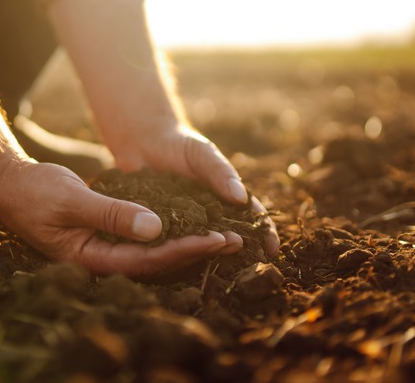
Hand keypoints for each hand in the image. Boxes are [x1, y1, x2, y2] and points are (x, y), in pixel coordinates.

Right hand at [0, 159, 241, 275]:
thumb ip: (112, 214)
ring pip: (152, 252)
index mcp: (90, 258)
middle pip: (156, 263)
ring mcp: (103, 248)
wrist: (10, 185)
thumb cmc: (35, 192)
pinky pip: (143, 239)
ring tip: (223, 236)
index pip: (147, 261)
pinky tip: (190, 224)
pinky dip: (168, 232)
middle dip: (195, 251)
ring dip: (186, 243)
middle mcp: (100, 259)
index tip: (216, 238)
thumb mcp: (72, 199)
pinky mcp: (105, 235)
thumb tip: (156, 229)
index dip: (184, 250)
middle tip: (234, 241)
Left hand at [109, 120, 280, 257]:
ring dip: (211, 258)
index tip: (271, 250)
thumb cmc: (180, 144)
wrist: (143, 143)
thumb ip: (220, 172)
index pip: (252, 218)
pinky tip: (181, 267)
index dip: (264, 234)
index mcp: (226, 197)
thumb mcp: (202, 154)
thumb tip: (241, 197)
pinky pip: (174, 244)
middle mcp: (210, 215)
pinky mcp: (163, 228)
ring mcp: (187, 224)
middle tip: (250, 270)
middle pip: (231, 238)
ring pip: (203, 246)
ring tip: (219, 272)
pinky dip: (180, 256)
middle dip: (243, 254)